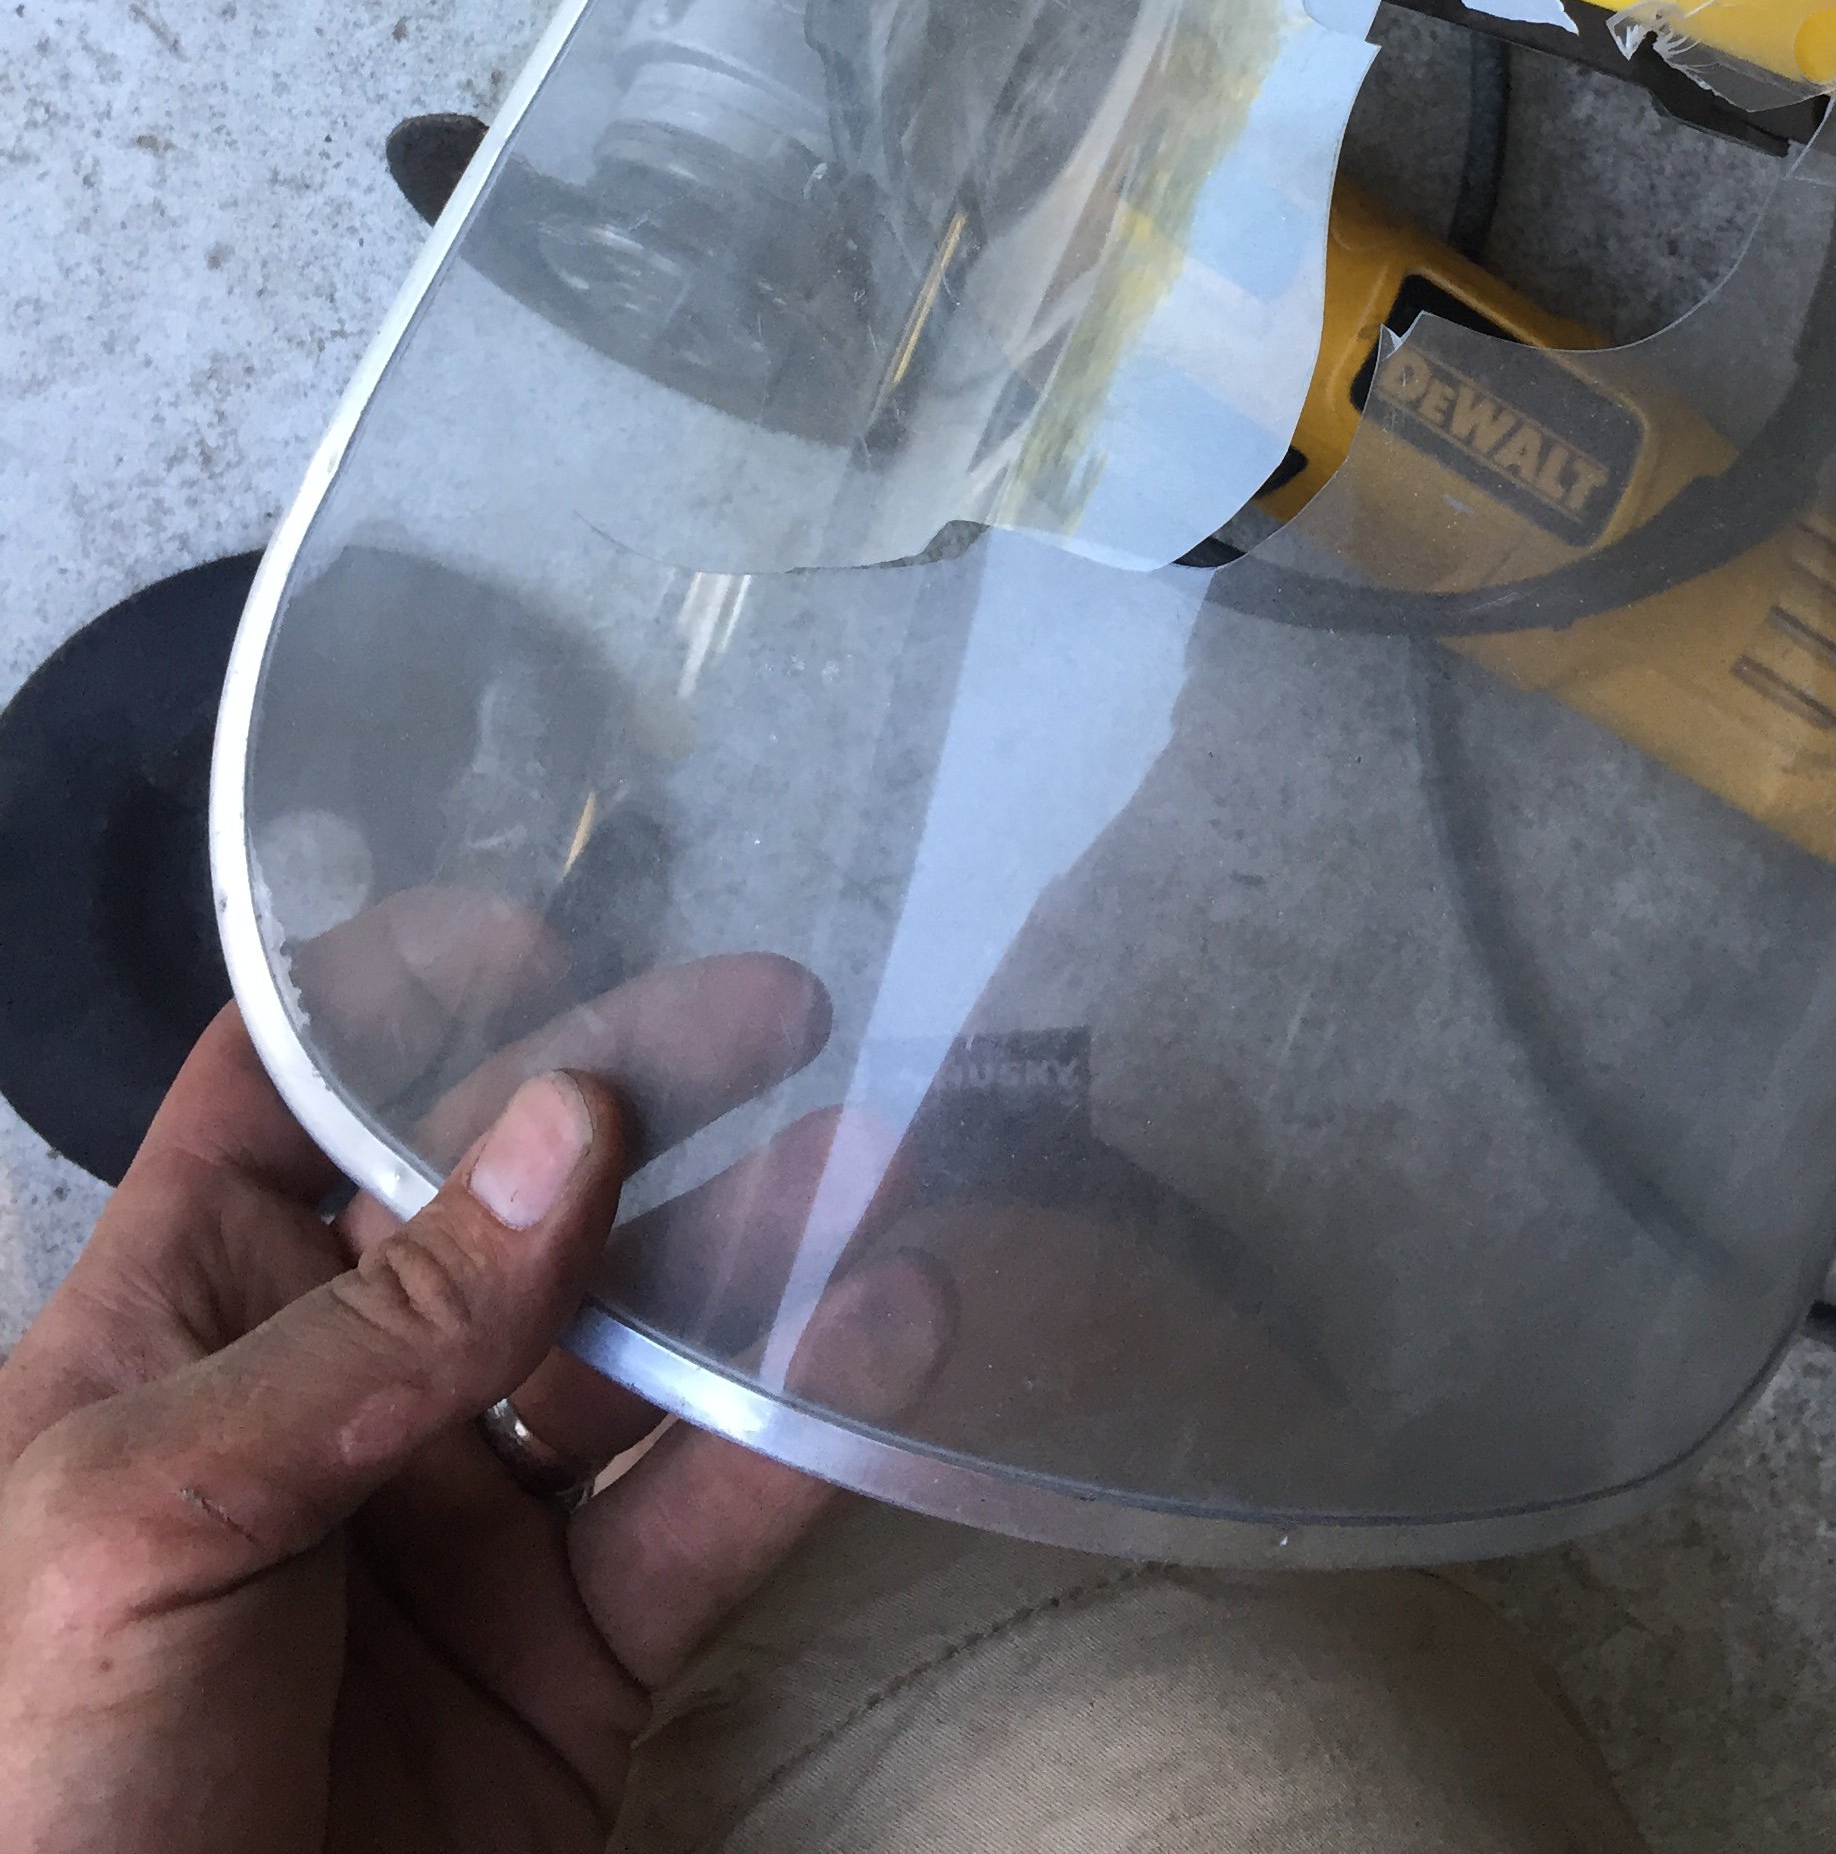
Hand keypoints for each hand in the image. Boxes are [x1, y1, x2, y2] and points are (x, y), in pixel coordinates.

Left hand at [0, 994, 949, 1853]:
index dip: (399, 998)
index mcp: (180, 1335)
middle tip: (782, 1008)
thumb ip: (368, 1331)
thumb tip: (571, 1124)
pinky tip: (895, 1340)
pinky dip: (809, 1429)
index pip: (284, 1102)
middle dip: (635, 1092)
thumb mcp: (147, 1527)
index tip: (553, 925)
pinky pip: (706, 1518)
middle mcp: (335, 1404)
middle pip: (500, 1196)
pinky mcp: (576, 1661)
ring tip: (876, 1156)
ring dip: (757, 1247)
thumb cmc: (46, 1795)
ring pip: (633, 1344)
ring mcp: (465, 1533)